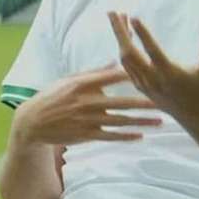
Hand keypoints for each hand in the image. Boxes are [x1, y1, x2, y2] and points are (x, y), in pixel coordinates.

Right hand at [11, 64, 161, 146]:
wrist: (33, 121)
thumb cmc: (52, 97)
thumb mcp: (69, 79)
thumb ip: (94, 72)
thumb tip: (115, 61)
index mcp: (83, 84)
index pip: (112, 77)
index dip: (133, 75)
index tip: (152, 73)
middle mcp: (87, 101)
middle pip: (122, 102)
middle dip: (145, 103)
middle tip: (165, 102)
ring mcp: (87, 120)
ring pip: (120, 121)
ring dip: (142, 122)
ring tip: (160, 122)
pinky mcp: (86, 134)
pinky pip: (110, 136)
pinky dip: (126, 137)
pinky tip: (140, 136)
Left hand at [107, 12, 198, 126]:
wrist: (195, 117)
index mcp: (169, 74)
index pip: (152, 51)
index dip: (142, 34)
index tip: (134, 17)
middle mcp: (153, 79)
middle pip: (129, 53)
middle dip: (119, 31)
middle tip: (113, 12)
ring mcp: (144, 84)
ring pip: (125, 59)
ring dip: (120, 38)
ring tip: (120, 18)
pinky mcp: (140, 86)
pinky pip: (126, 66)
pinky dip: (123, 49)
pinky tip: (125, 37)